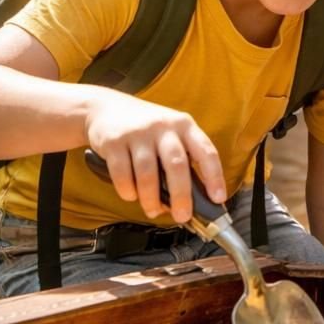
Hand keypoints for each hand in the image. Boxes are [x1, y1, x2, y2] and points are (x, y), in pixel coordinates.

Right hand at [84, 93, 226, 224]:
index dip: (214, 176)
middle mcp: (163, 127)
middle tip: (182, 216)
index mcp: (184, 125)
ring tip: (152, 210)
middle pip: (177, 165)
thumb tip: (193, 199)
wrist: (106, 107)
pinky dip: (127, 191)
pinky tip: (131, 195)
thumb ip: (182, 159)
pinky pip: (122, 174)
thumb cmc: (146, 128)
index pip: (206, 151)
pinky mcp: (114, 142)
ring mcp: (138, 133)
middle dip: (181, 196)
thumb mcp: (170, 133)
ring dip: (151, 199)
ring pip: (148, 173)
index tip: (218, 198)